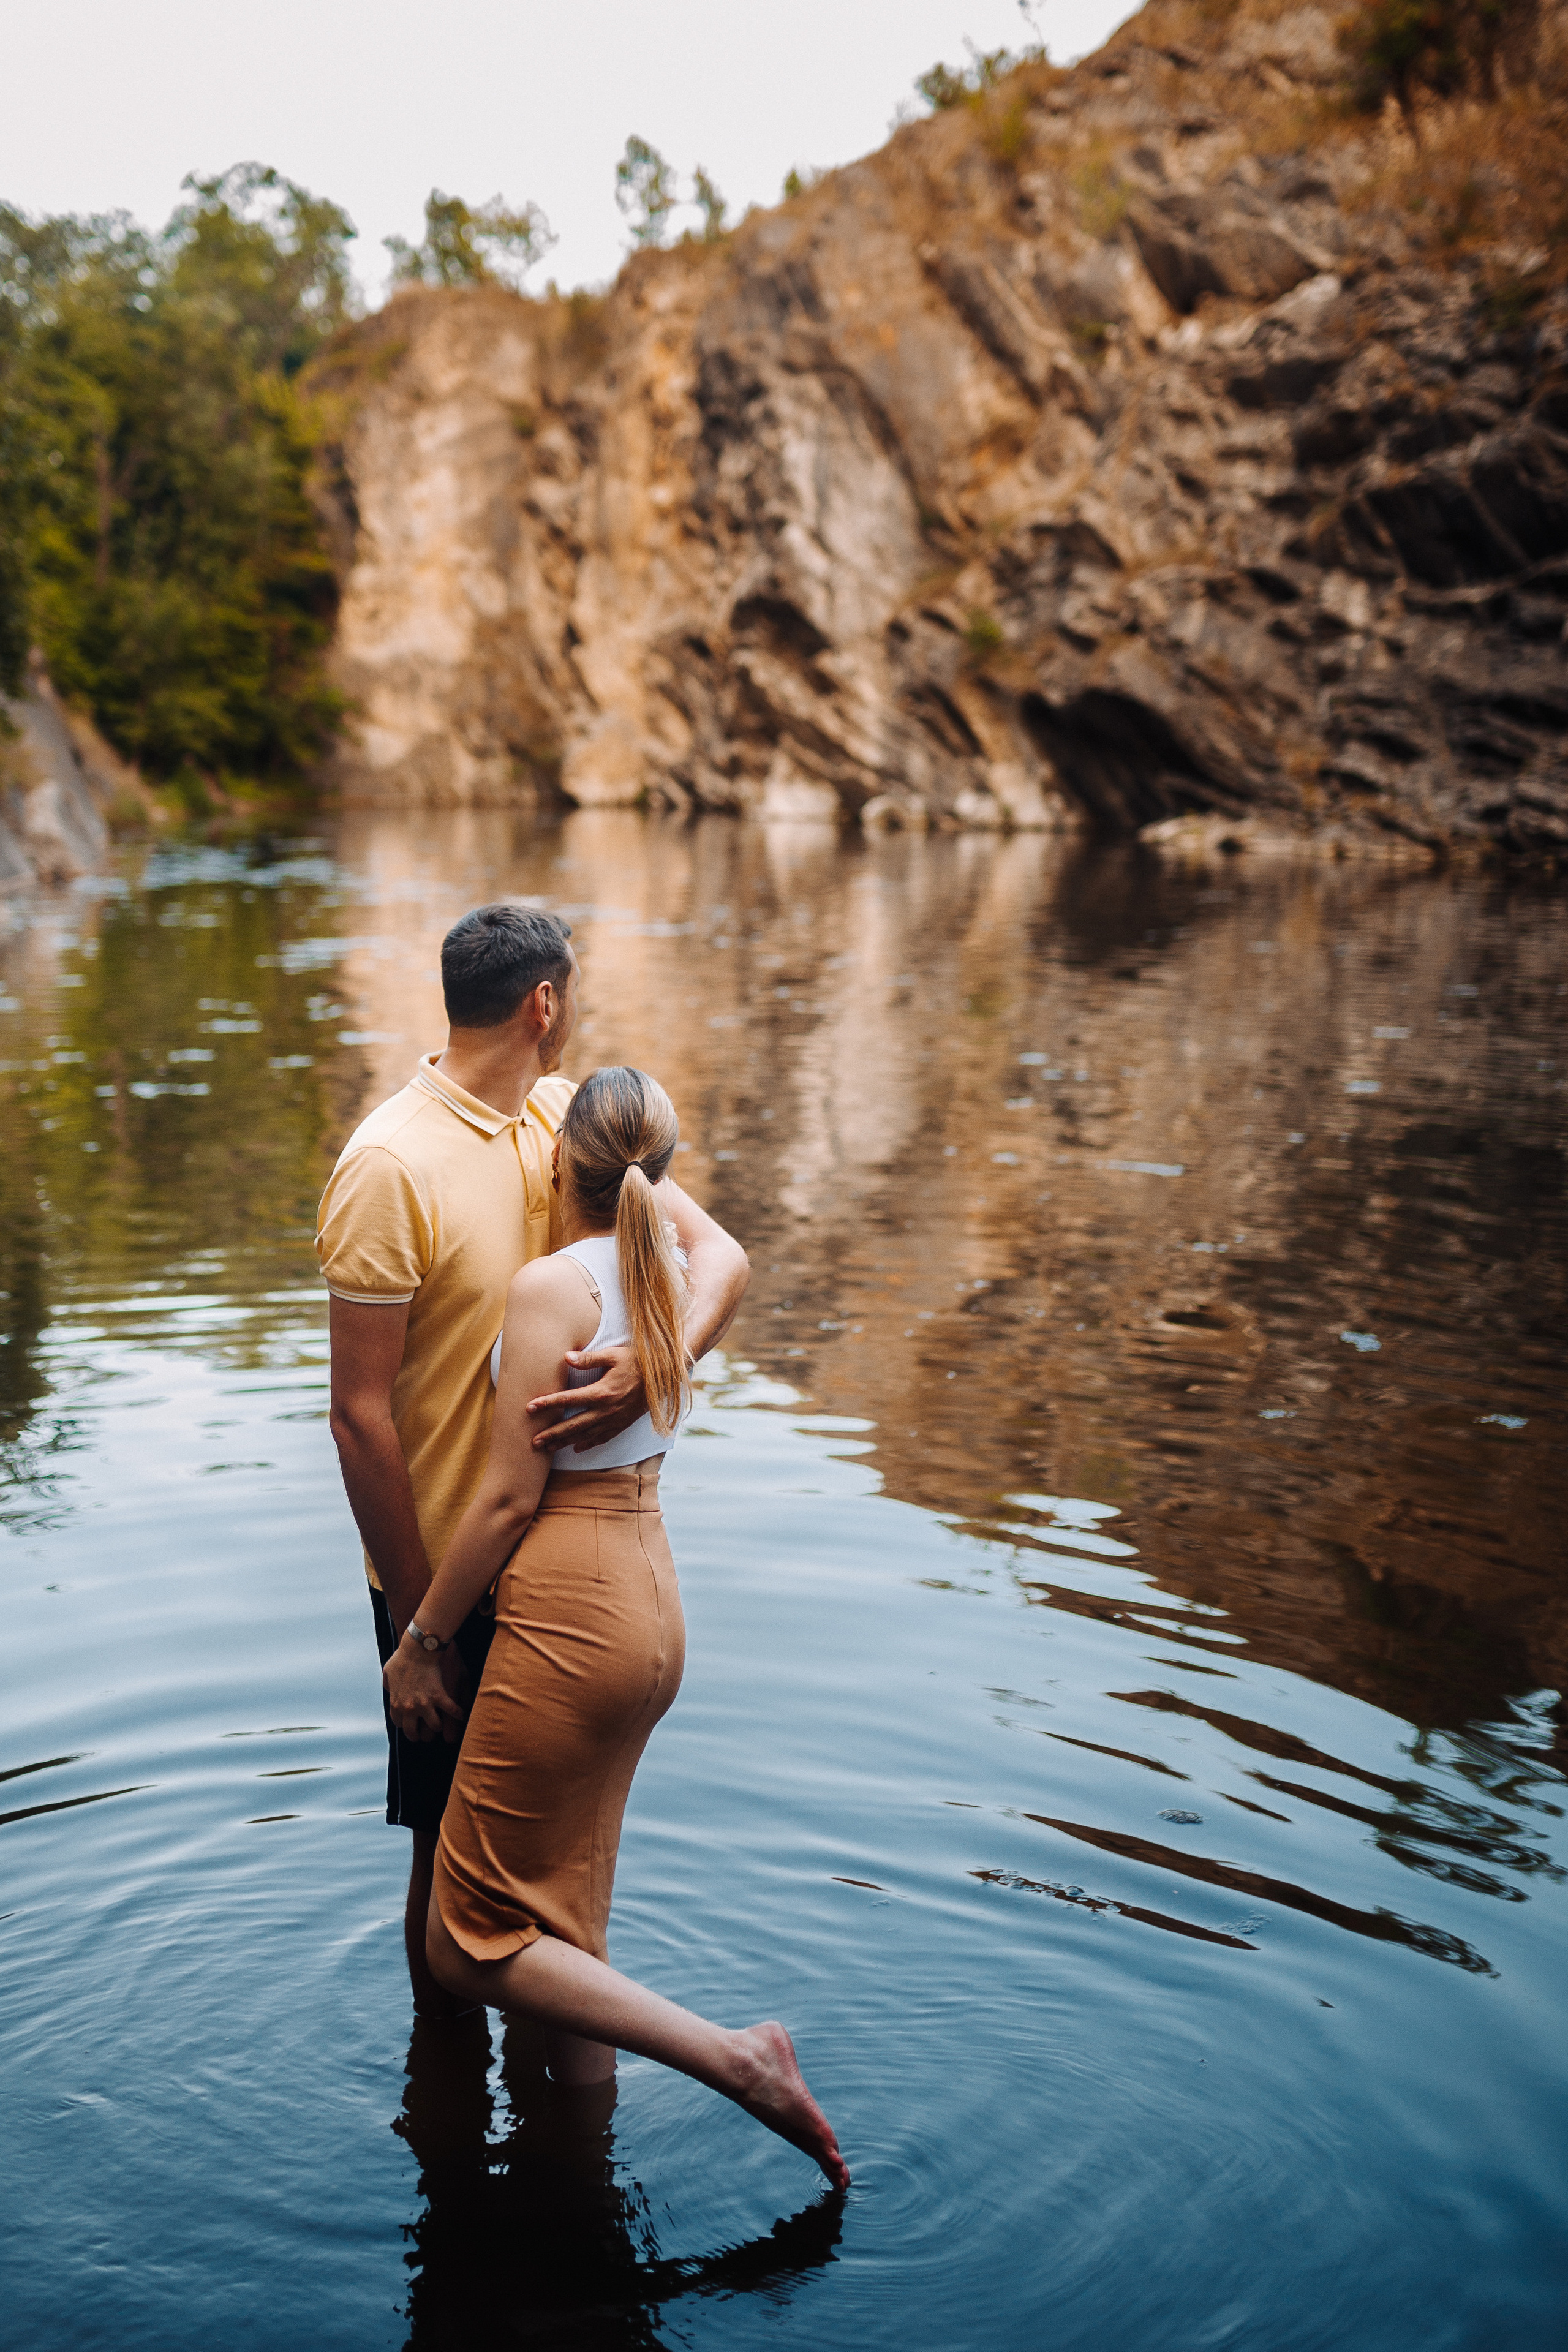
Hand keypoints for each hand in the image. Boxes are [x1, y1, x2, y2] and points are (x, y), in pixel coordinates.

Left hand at [384, 1635, 466, 1743]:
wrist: (417, 1649)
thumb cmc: (402, 1658)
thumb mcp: (387, 1673)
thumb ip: (388, 1685)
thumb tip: (389, 1690)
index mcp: (396, 1703)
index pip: (399, 1723)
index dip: (405, 1725)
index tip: (410, 1724)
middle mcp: (410, 1708)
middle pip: (413, 1731)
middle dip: (418, 1735)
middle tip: (423, 1735)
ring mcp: (425, 1704)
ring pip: (434, 1725)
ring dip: (437, 1726)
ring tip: (440, 1725)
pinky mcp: (439, 1696)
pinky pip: (451, 1710)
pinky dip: (458, 1714)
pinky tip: (461, 1715)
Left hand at [527, 1340, 647, 1453]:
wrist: (663, 1377)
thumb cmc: (637, 1362)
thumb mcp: (614, 1355)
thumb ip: (589, 1358)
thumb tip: (566, 1357)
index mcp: (601, 1392)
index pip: (567, 1399)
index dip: (547, 1403)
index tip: (530, 1408)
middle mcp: (606, 1410)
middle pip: (572, 1424)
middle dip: (552, 1434)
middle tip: (533, 1442)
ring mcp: (614, 1420)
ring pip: (584, 1435)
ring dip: (564, 1443)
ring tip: (547, 1449)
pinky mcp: (621, 1424)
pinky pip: (602, 1438)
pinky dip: (588, 1444)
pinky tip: (576, 1448)